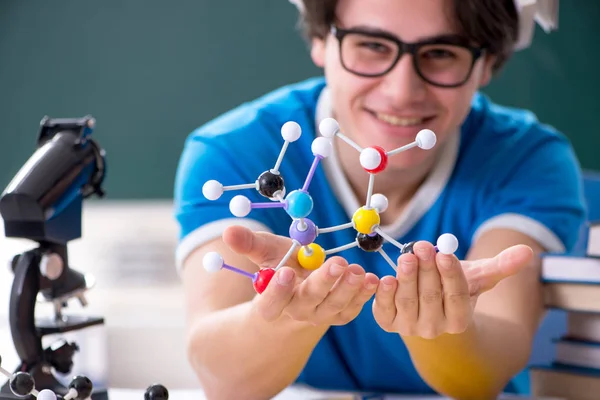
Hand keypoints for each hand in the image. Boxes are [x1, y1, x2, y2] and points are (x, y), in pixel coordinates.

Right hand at [223, 225, 379, 325]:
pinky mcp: (341, 314)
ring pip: (335, 307)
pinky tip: (374, 280)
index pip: (270, 303)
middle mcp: (297, 312)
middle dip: (324, 283)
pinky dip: (364, 295)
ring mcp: (321, 315)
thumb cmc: (281, 264)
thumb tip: (228, 231)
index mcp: (272, 302)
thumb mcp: (266, 253)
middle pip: (309, 302)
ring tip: (358, 271)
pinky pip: (353, 309)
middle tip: (337, 263)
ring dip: (349, 289)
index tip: (287, 271)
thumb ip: (249, 244)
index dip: (278, 290)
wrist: (301, 286)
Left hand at [372, 240, 532, 337]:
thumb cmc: (454, 289)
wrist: (427, 309)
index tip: (445, 253)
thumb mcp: (477, 277)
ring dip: (406, 277)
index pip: (457, 297)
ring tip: (406, 255)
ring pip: (408, 301)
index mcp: (460, 320)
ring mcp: (410, 327)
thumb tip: (528, 252)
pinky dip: (383, 296)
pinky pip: (384, 311)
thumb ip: (501, 266)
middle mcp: (435, 328)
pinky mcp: (388, 322)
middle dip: (426, 270)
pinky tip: (384, 278)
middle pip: (431, 296)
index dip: (451, 275)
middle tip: (421, 246)